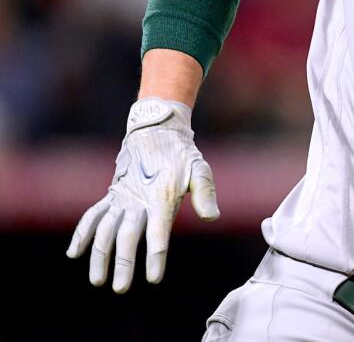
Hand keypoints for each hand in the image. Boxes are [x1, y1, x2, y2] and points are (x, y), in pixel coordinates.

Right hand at [66, 98, 219, 292]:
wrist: (156, 131)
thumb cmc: (182, 155)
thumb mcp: (199, 169)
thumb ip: (205, 193)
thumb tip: (212, 217)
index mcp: (162, 198)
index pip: (158, 233)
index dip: (155, 255)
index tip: (153, 278)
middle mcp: (138, 201)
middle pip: (127, 237)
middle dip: (123, 263)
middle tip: (120, 288)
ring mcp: (121, 198)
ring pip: (105, 231)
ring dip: (99, 255)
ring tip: (97, 281)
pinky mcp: (112, 195)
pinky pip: (92, 215)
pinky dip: (82, 233)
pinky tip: (74, 253)